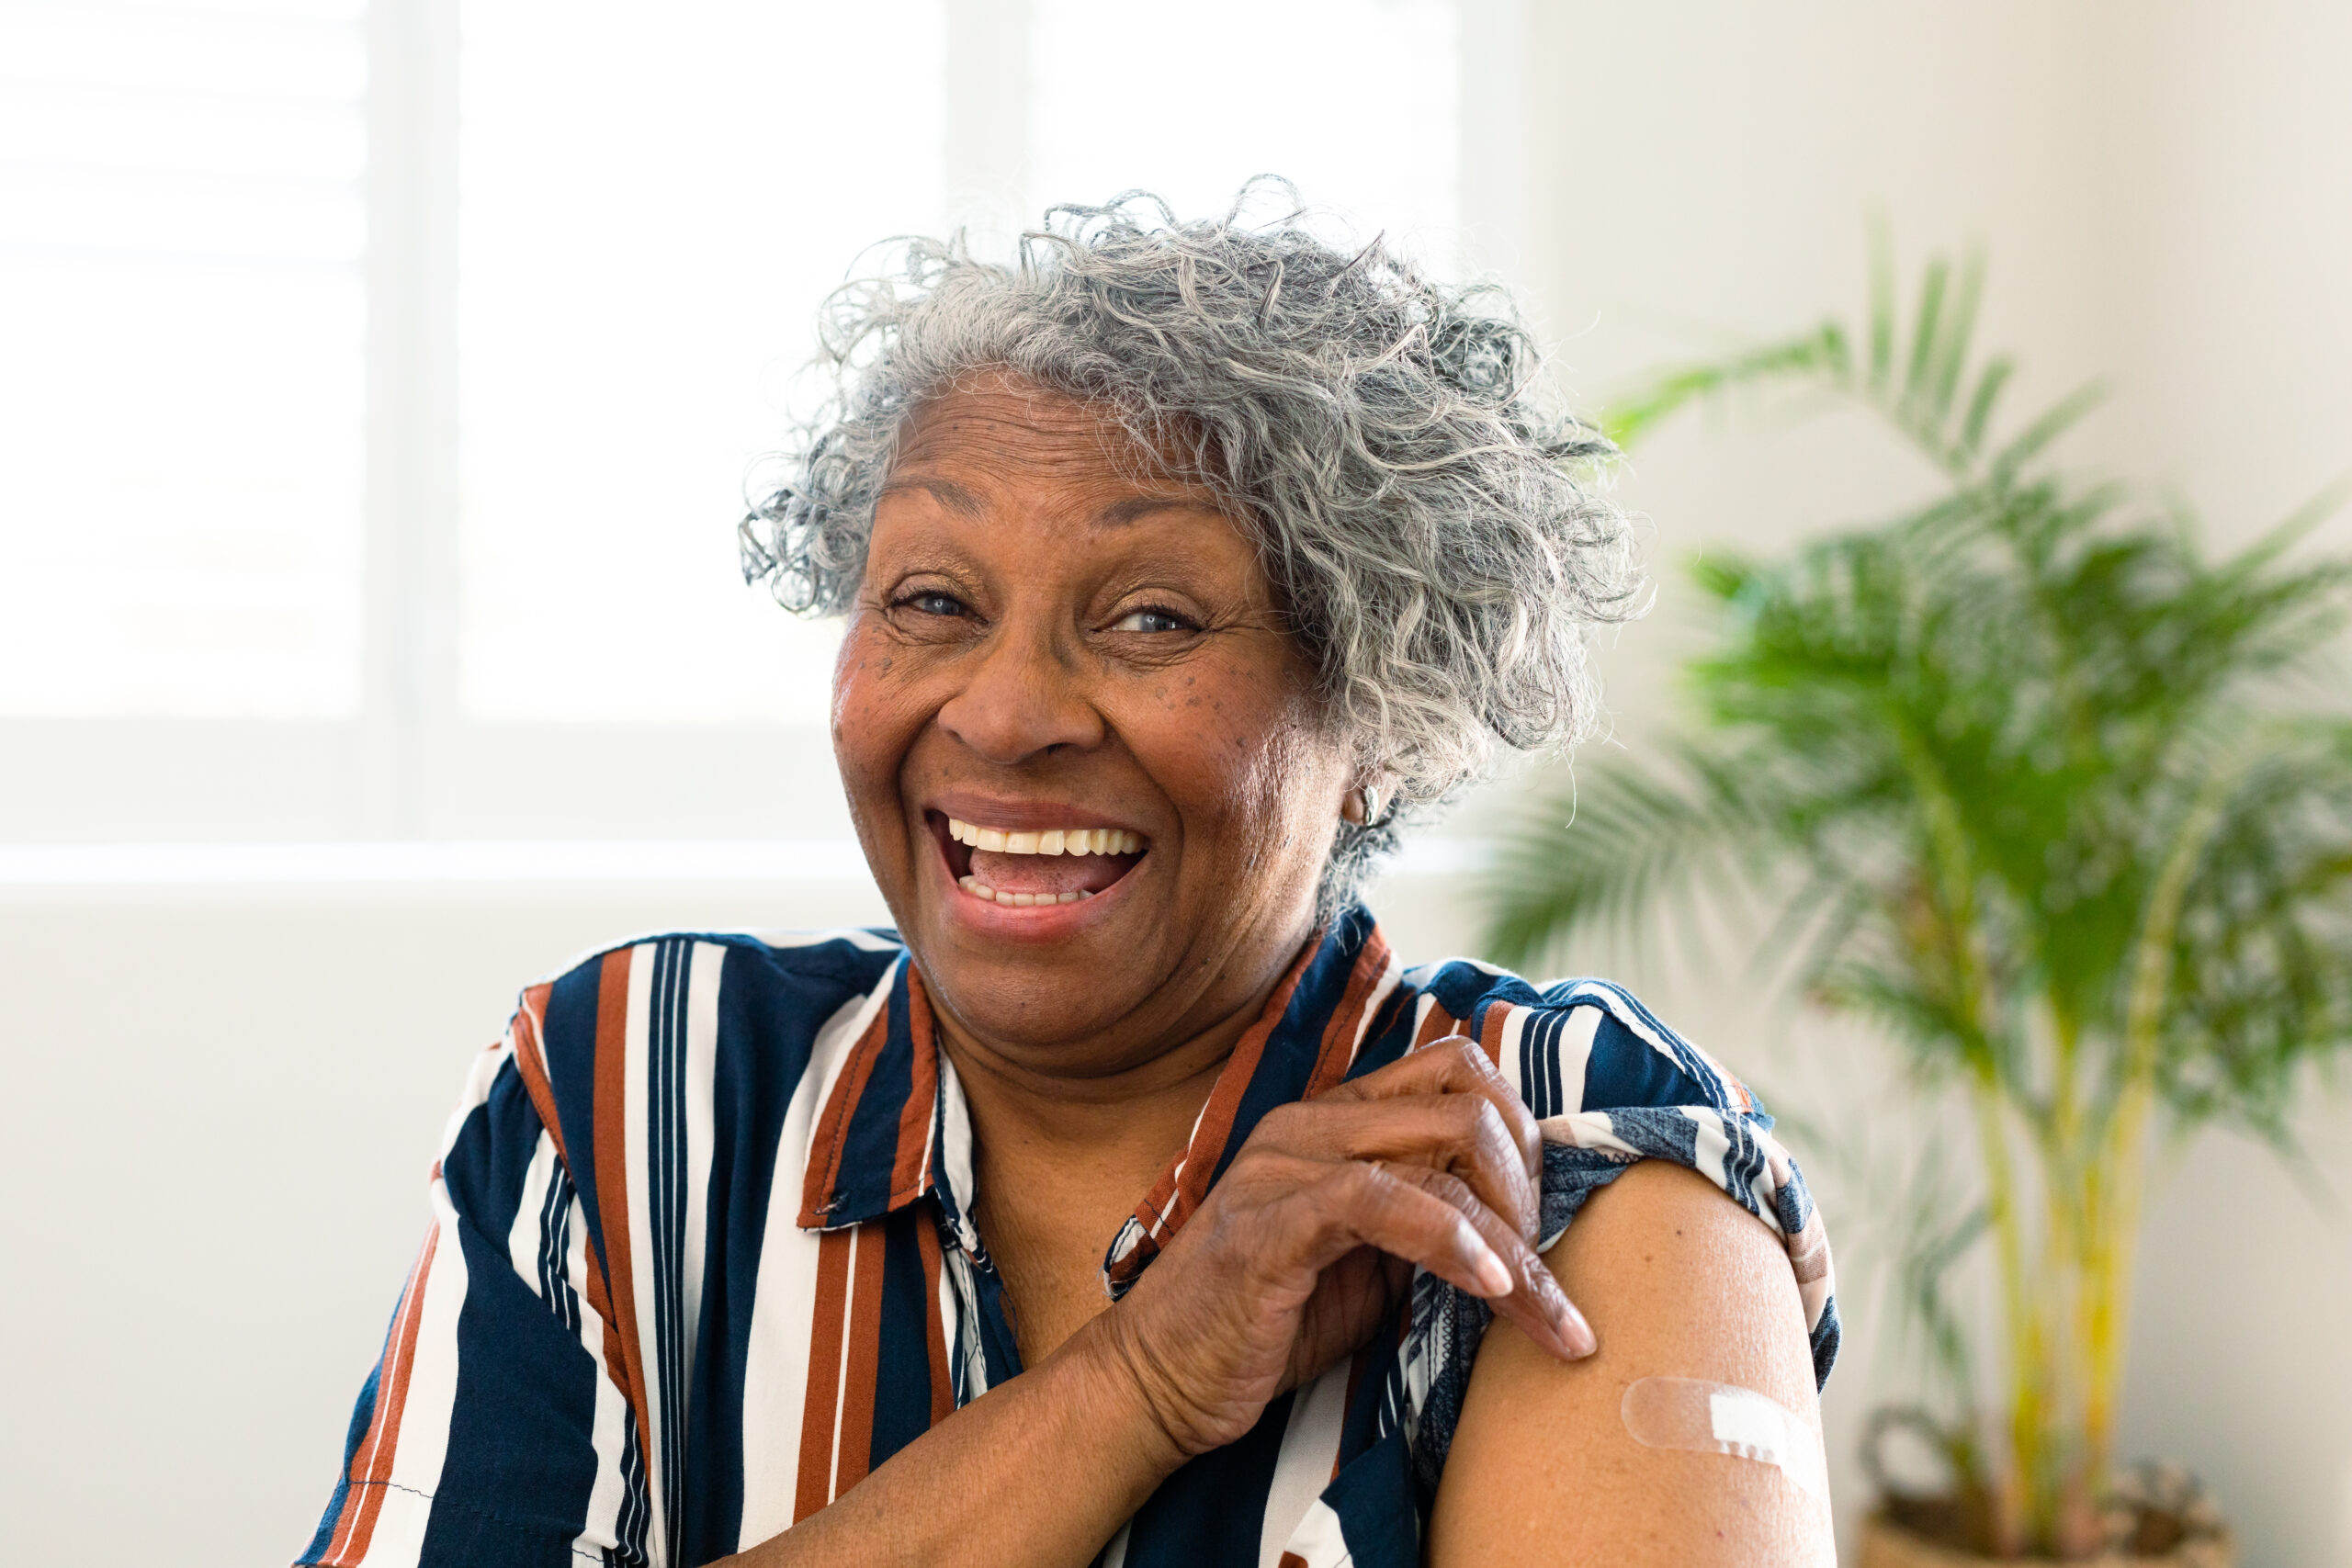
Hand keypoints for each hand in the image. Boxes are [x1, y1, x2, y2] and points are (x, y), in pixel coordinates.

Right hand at [1084, 1035, 1596, 1458]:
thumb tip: (1523, 1224)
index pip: (1458, 1072)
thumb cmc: (1265, 1326)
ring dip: (1515, 1237)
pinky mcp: (1272, 1221)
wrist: (1158, 1382)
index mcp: (1335, 1119)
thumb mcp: (1368, 1264)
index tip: (1542, 1227)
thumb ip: (1429, 1225)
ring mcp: (1288, 1164)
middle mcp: (1314, 1122)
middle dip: (1529, 1186)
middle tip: (1543, 1273)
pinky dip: (1454, 1243)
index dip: (1522, 1139)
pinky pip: (1384, 1201)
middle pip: (1467, 1099)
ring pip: (1444, 1145)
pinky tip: (1490, 1291)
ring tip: (1543, 1311)